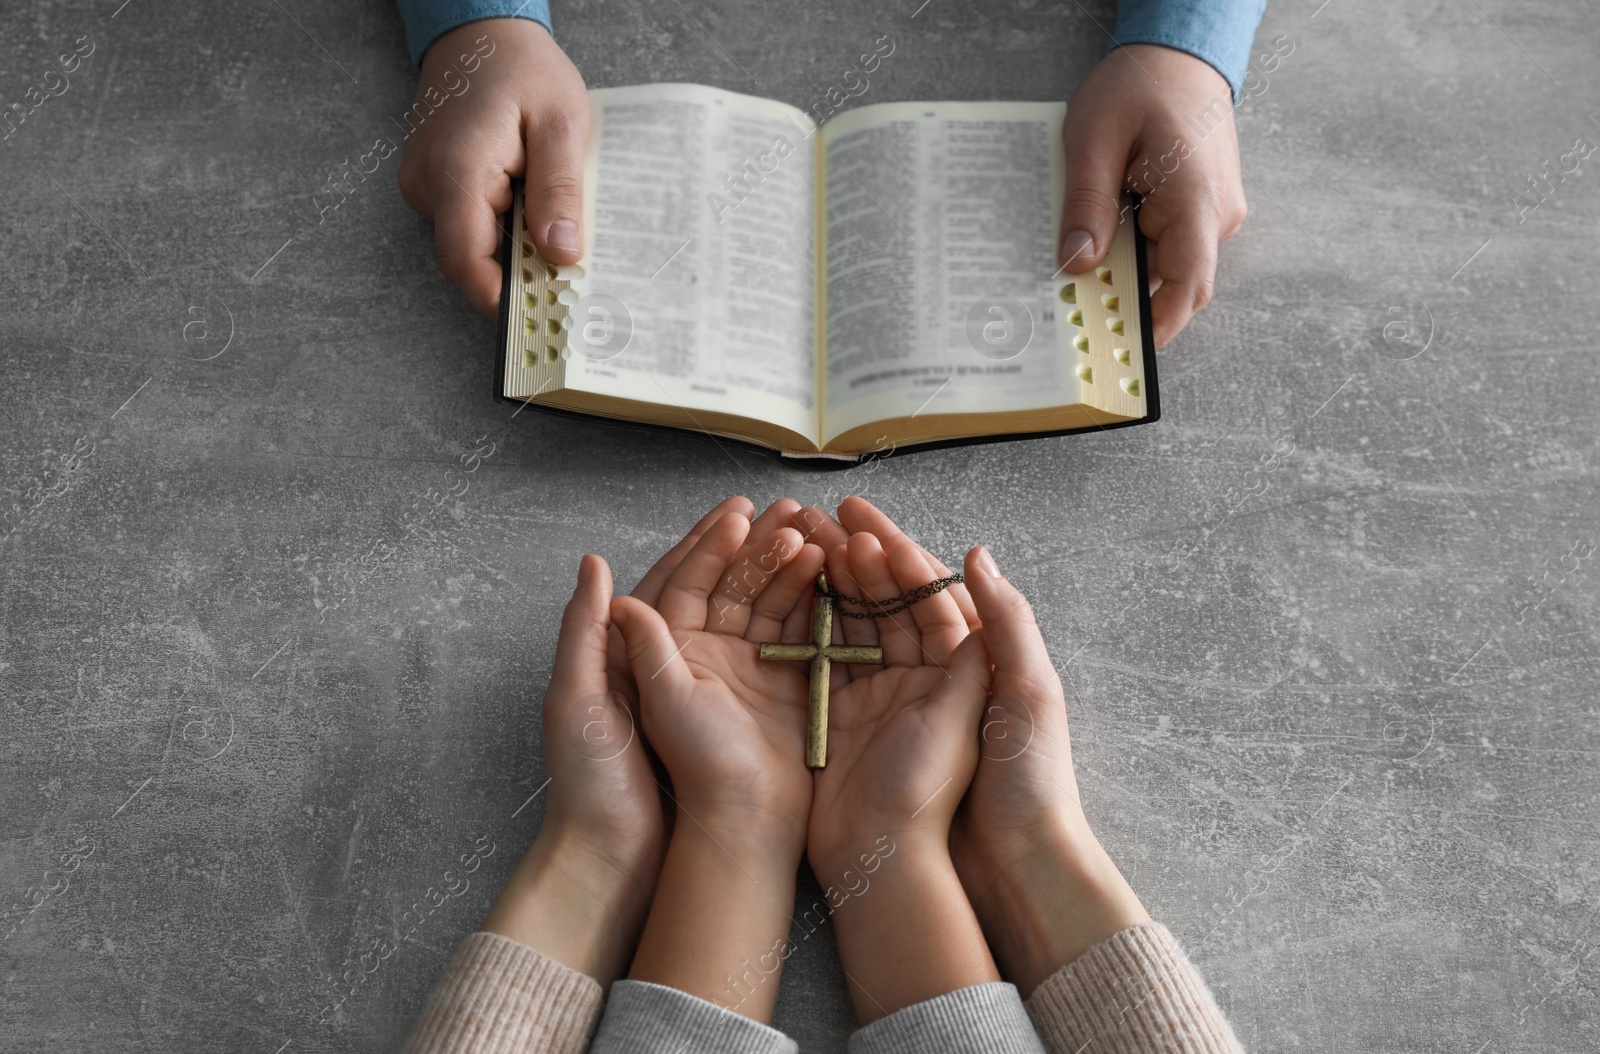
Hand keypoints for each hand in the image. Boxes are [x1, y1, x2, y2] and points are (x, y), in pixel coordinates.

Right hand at [397, 18, 587, 317]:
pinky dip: (504, 230)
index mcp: (457, 171)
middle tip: (571, 286)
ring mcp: (425, 185)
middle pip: (470, 259)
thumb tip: (561, 254)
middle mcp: (428, 184)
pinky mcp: (434, 183)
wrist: (481, 30)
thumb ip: (558, 191)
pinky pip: (469, 223)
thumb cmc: (521, 68)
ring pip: (471, 243)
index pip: (466, 262)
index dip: (501, 301)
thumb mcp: (560, 123)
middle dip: (518, 278)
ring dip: (513, 251)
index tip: (543, 319)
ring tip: (558, 238)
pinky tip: (536, 216)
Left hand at [611, 508, 822, 852]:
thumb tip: (596, 568)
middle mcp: (696, 659)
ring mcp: (740, 679)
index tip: (741, 513)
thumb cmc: (608, 780)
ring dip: (792, 572)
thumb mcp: (587, 700)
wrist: (660, 849)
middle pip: (731, 587)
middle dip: (761, 547)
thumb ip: (593, 633)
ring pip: (768, 609)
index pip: (684, 582)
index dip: (711, 545)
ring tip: (820, 538)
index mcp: (650, 651)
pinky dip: (817, 611)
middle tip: (794, 513)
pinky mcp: (778, 700)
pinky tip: (838, 582)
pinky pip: (799, 644)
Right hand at [801, 498, 1149, 996]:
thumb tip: (978, 556)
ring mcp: (883, 700)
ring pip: (852, 626)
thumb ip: (1004, 626)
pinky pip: (824, 666)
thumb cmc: (1012, 785)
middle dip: (852, 555)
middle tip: (814, 518)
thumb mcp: (1025, 697)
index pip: (927, 590)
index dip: (893, 547)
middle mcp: (927, 676)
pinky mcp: (847, 725)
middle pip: (885, 601)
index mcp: (971, 662)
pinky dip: (804, 631)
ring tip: (795, 546)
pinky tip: (780, 600)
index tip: (857, 513)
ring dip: (826, 584)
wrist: (961, 865)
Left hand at [1058, 44, 1247, 348]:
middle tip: (1075, 317)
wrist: (1178, 50)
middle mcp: (1217, 213)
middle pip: (1174, 281)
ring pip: (1169, 263)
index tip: (1124, 354)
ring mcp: (1212, 210)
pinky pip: (1168, 242)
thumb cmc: (1140, 83)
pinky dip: (1135, 250)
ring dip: (1128, 273)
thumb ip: (1087, 204)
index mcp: (1197, 198)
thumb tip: (1076, 263)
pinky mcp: (1198, 205)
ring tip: (1078, 277)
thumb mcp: (1095, 139)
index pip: (1189, 285)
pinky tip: (1097, 244)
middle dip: (1129, 301)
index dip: (1159, 326)